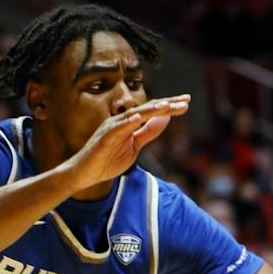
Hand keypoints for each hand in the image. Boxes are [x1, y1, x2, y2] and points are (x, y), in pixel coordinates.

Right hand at [63, 96, 190, 194]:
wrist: (85, 173)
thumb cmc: (108, 159)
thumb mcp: (134, 146)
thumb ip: (148, 132)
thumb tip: (165, 119)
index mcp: (129, 123)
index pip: (152, 112)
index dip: (169, 106)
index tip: (186, 103)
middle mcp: (121, 121)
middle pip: (147, 109)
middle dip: (166, 104)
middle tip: (185, 100)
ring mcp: (111, 128)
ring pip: (133, 115)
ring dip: (150, 110)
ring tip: (166, 106)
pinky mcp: (103, 138)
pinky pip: (116, 129)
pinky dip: (126, 122)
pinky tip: (137, 118)